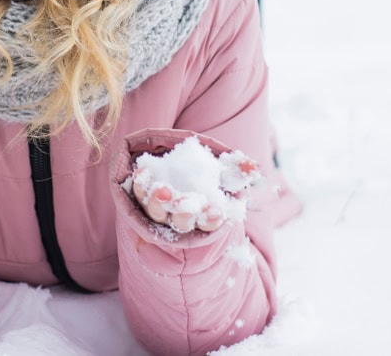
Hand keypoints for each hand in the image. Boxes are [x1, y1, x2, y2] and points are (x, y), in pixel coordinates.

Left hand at [127, 137, 260, 233]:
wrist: (174, 172)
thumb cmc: (206, 178)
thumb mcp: (224, 174)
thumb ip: (237, 170)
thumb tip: (252, 167)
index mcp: (203, 217)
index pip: (208, 223)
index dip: (211, 218)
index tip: (216, 211)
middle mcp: (179, 219)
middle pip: (180, 222)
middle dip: (182, 212)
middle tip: (183, 200)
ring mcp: (159, 212)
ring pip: (157, 212)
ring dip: (158, 201)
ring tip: (160, 188)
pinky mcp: (142, 200)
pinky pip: (138, 196)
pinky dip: (140, 185)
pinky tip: (143, 171)